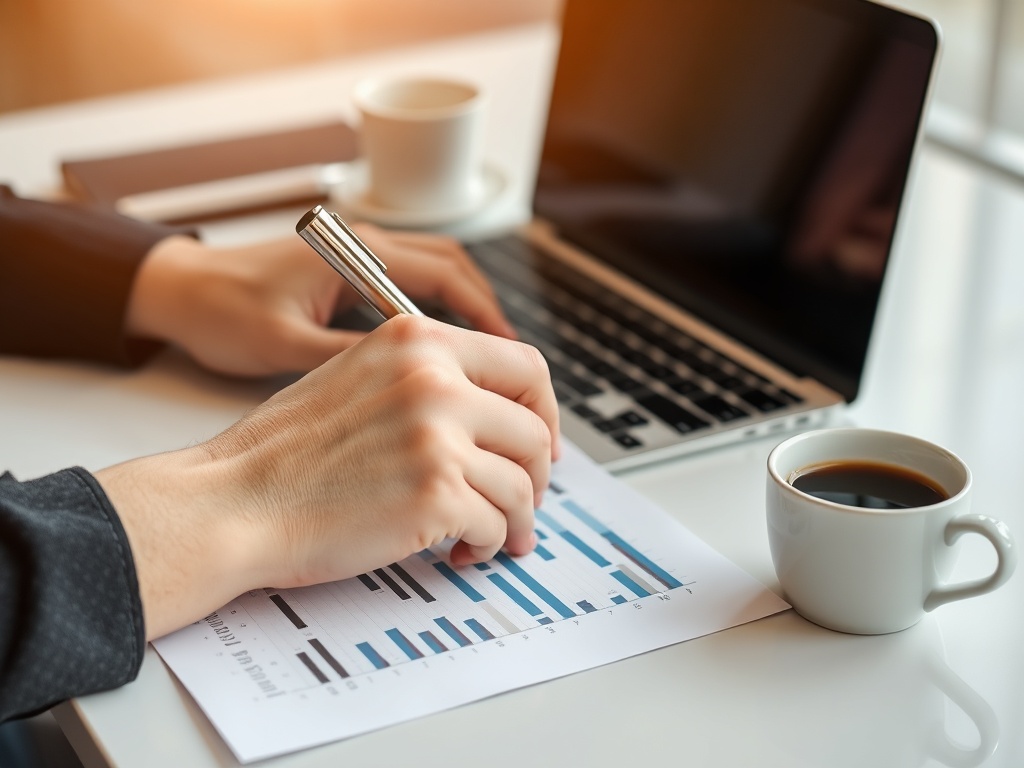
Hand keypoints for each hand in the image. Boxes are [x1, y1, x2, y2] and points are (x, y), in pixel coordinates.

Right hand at [97, 316, 559, 639]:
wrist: (233, 501)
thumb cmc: (283, 453)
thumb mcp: (359, 378)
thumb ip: (428, 382)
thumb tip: (494, 415)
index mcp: (417, 341)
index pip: (524, 365)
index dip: (542, 413)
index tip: (536, 442)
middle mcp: (434, 379)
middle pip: (534, 430)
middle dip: (536, 475)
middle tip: (522, 501)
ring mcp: (437, 436)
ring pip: (522, 484)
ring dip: (515, 520)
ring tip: (493, 537)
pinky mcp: (435, 493)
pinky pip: (496, 524)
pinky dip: (488, 545)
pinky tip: (462, 552)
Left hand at [125, 227, 514, 376]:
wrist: (178, 290)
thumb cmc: (221, 313)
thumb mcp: (285, 345)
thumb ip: (346, 360)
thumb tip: (408, 387)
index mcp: (357, 254)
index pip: (444, 275)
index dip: (485, 315)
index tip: (510, 354)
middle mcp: (366, 246)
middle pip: (452, 266)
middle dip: (486, 311)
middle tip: (510, 360)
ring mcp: (358, 256)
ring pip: (435, 272)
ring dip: (464, 309)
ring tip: (487, 359)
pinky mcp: (348, 273)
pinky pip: (409, 285)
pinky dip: (436, 312)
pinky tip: (441, 352)